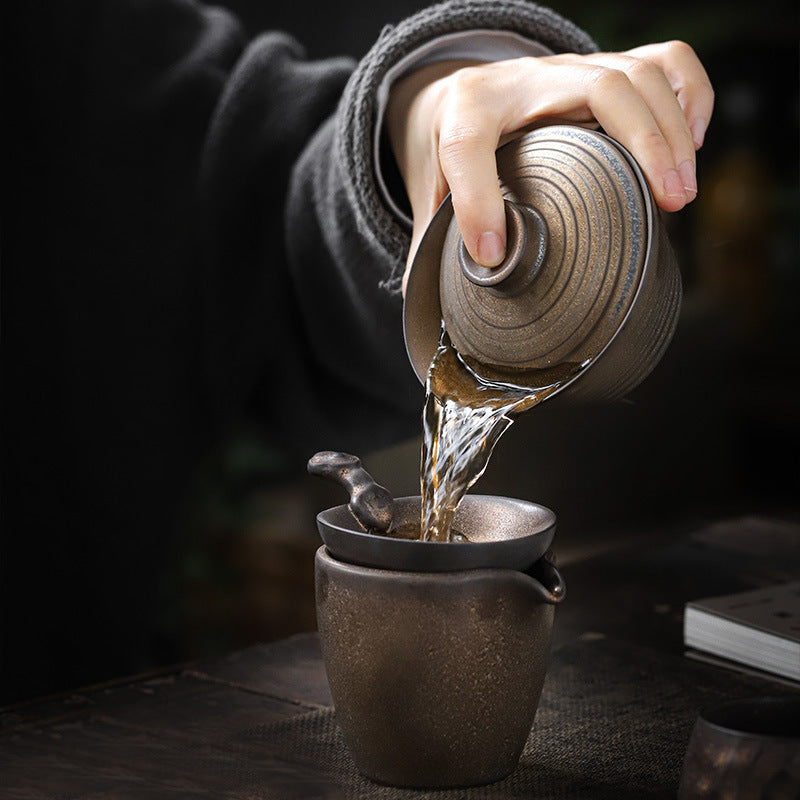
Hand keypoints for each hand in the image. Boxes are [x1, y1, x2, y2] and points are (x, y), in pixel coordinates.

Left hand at [386, 41, 713, 291]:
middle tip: (666, 206)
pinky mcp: (601, 72)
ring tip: (680, 194)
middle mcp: (522, 83)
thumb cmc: (449, 144)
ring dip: (672, 132)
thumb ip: (430, 237)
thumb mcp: (429, 187)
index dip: (477, 202)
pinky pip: (663, 61)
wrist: (460, 93)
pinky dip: (690, 94)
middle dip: (643, 145)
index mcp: (464, 114)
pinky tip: (692, 141)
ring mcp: (568, 73)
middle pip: (599, 88)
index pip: (466, 148)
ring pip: (638, 74)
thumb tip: (425, 300)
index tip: (493, 254)